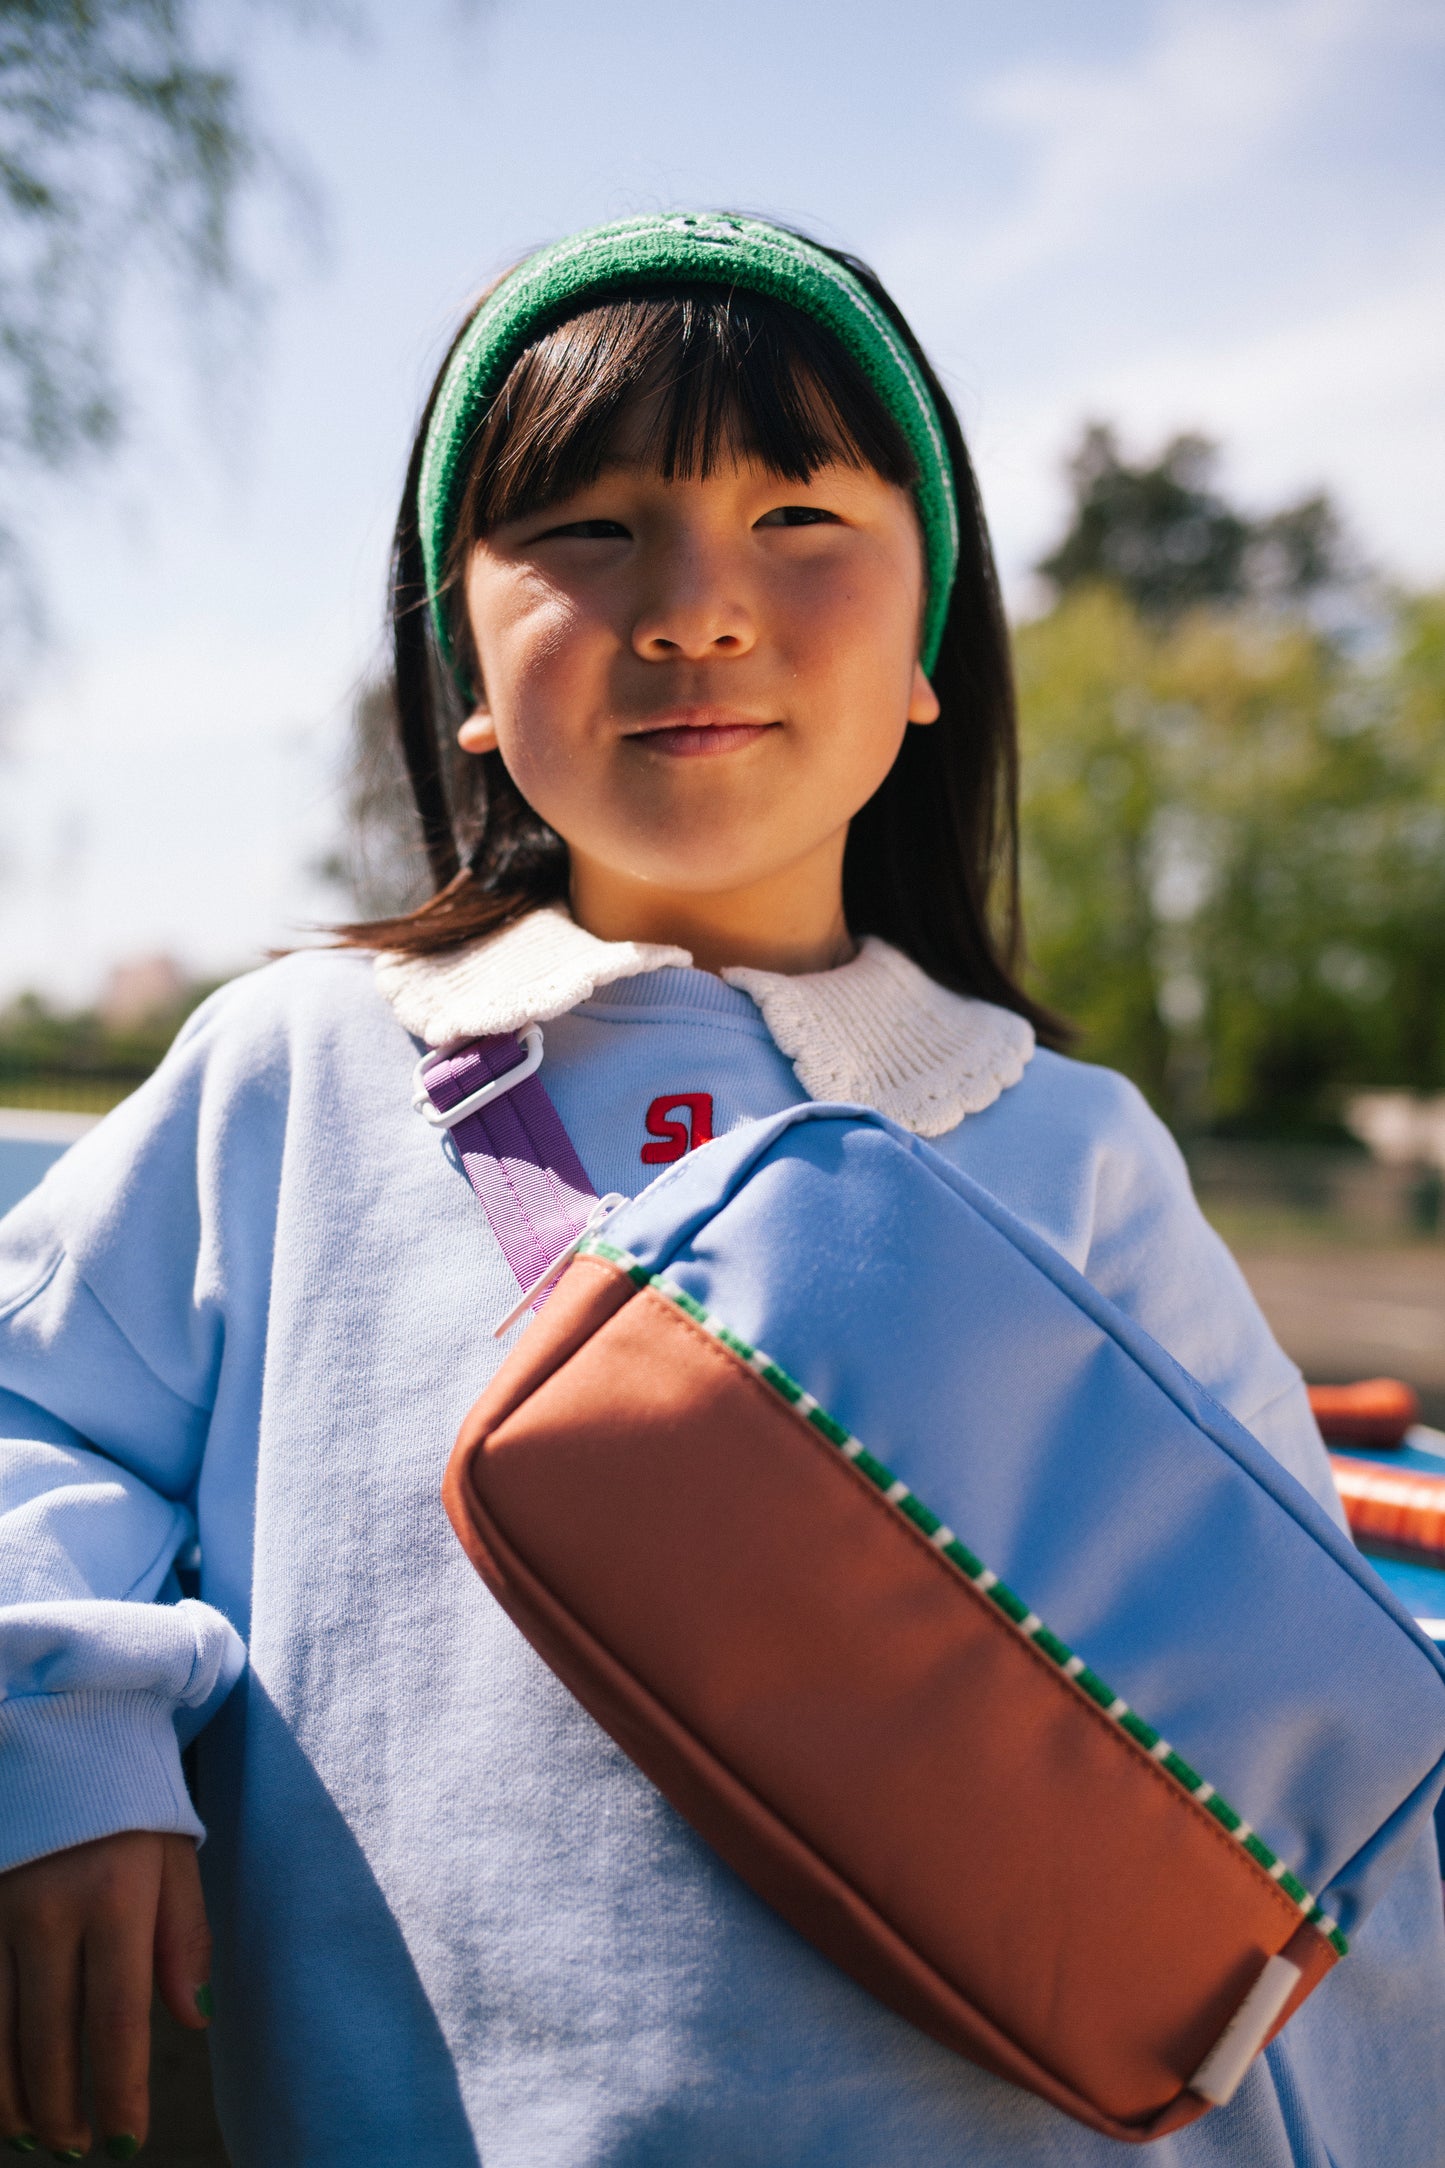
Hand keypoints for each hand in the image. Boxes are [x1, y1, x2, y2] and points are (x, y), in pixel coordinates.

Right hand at [0, 1831, 211, 2158]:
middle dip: (64, 2110)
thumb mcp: (175, 1856)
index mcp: (114, 1899)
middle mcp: (49, 1912)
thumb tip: (193, 2019)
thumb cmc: (131, 1800)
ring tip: (37, 2134)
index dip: (120, 2092)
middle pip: (49, 2040)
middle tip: (79, 2149)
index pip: (115, 2021)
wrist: (66, 1729)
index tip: (128, 2141)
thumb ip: (184, 1939)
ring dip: (14, 2098)